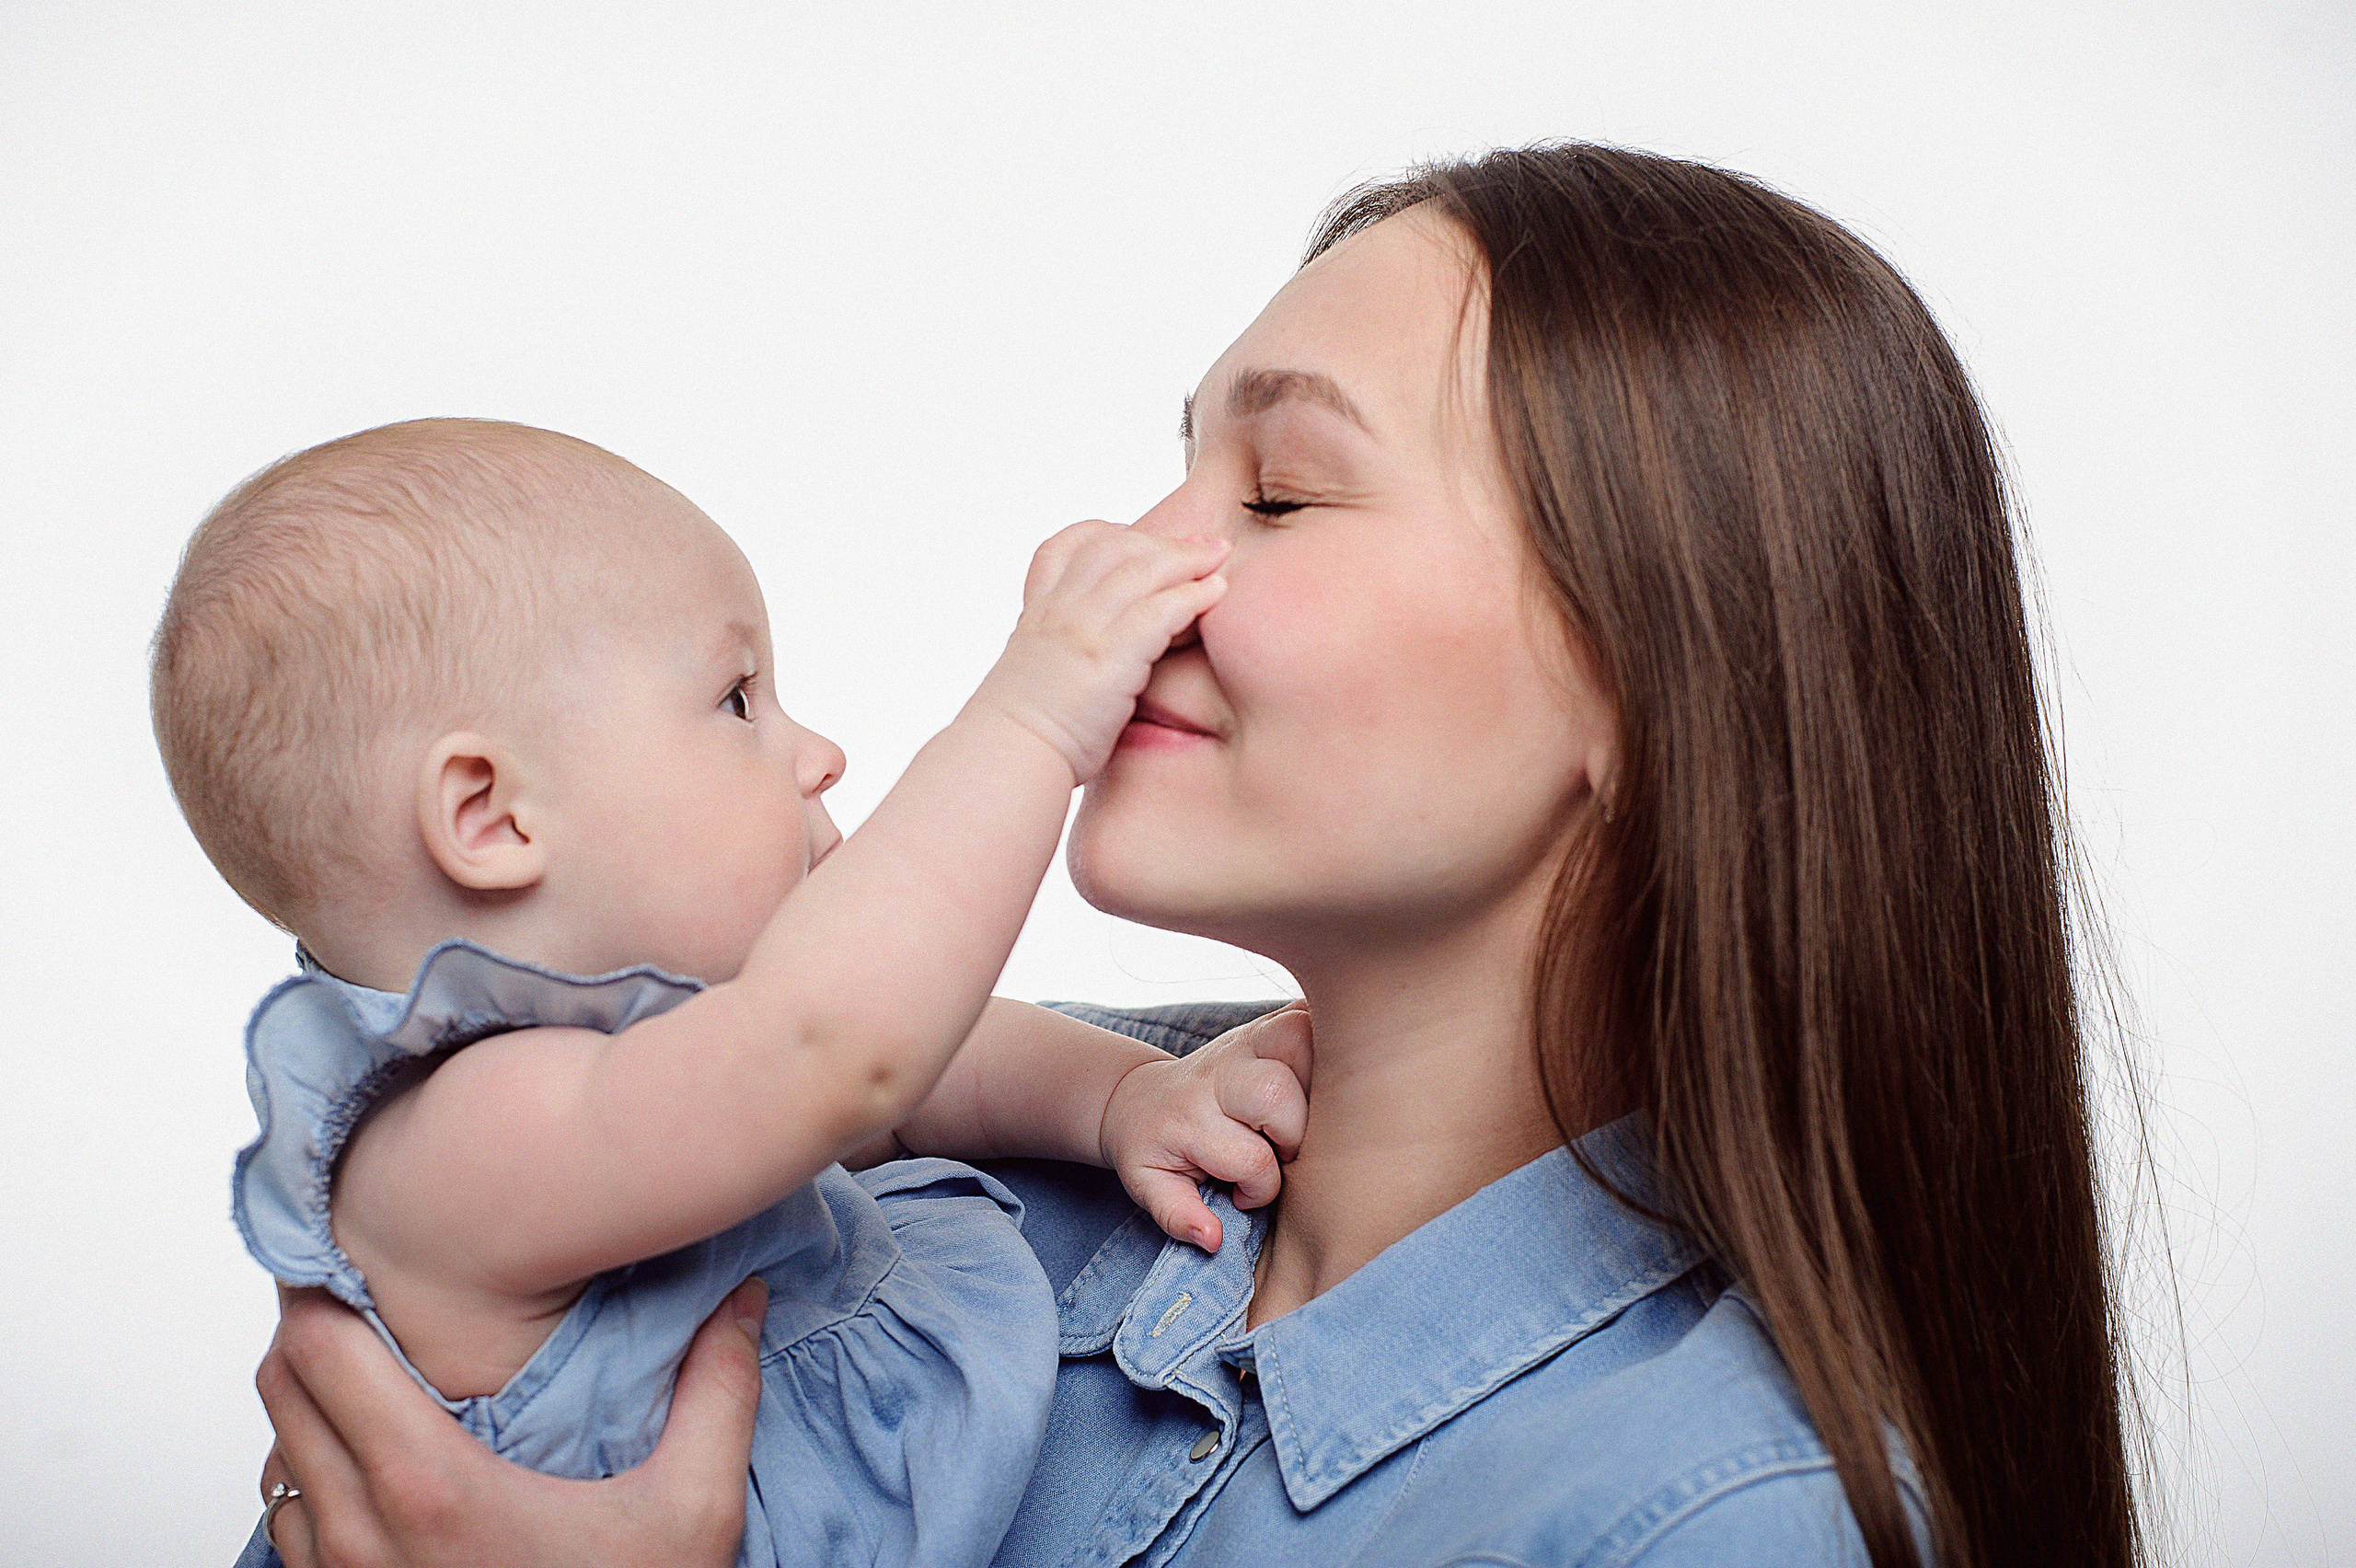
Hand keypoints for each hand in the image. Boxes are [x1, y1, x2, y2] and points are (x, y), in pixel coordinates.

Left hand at [254, 1278, 766, 1567]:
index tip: (378, 1255)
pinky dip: (315, 1474)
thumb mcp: (691, 1513)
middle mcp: (359, 1529)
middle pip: (279, 1379)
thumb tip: (745, 1303)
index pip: (316, 1345)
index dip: (331, 1282)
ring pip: (275, 1448)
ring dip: (314, 1403)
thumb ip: (718, 1394)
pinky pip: (287, 1517)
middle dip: (321, 1325)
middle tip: (385, 1297)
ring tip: (387, 1379)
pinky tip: (385, 1466)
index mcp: (427, 1486)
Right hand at [973, 520, 1227, 783]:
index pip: (1065, 546)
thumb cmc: (1027, 733)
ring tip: (1220, 557)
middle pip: (1114, 547)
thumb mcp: (1038, 676)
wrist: (1009, 757)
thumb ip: (1064, 653)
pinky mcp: (1108, 656)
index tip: (1144, 538)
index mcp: (1038, 612)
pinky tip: (1217, 592)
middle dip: (1164, 541)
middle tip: (1205, 544)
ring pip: (1141, 569)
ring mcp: (1081, 629)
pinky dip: (1192, 595)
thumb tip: (1088, 661)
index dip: (1109, 534)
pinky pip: (1159, 611)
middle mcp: (1057, 610)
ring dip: (1187, 559)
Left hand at [1098, 1005, 1312, 1251]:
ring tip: (1307, 1112)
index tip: (1245, 1192)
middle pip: (1276, 1093)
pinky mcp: (1266, 1024)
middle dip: (1295, 1134)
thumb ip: (1177, 1214)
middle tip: (1281, 1150)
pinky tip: (1329, 1070)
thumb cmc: (1155, 1150)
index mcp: (1190, 1115)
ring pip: (1301, 1038)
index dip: (1262, 1187)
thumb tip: (1212, 1239)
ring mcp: (1245, 1040)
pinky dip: (1328, 1036)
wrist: (1141, 1099)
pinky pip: (1310, 1013)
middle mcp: (1219, 1072)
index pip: (1251, 1158)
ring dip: (1319, 1078)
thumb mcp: (1150, 1187)